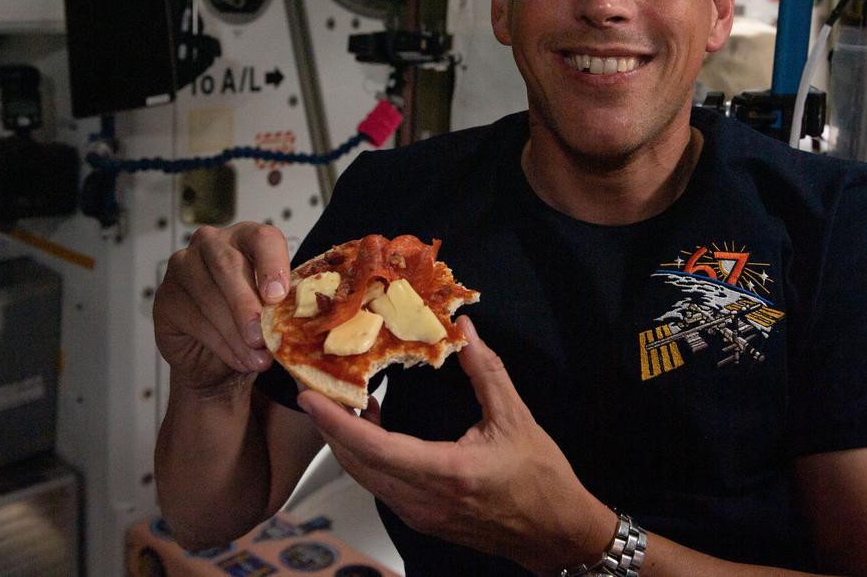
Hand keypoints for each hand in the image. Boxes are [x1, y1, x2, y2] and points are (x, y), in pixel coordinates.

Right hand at [153, 221, 289, 392]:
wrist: (217, 356)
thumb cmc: (252, 323)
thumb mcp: (274, 310)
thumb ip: (283, 304)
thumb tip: (297, 317)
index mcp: (247, 237)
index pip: (262, 238)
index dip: (272, 265)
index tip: (278, 297)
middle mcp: (212, 243)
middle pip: (228, 266)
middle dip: (247, 306)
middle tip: (262, 337)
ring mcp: (183, 266)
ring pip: (210, 296)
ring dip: (236, 334)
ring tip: (257, 359)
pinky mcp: (166, 296)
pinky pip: (193, 318)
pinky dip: (221, 344)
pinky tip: (239, 359)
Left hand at [298, 316, 615, 573]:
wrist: (555, 533)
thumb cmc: (541, 481)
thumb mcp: (516, 418)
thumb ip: (486, 372)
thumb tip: (466, 332)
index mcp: (446, 473)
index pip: (374, 447)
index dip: (336, 422)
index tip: (311, 396)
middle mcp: (424, 500)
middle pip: (356, 464)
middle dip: (329, 427)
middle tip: (317, 387)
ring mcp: (420, 514)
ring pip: (364, 478)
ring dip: (347, 442)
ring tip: (341, 402)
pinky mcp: (422, 519)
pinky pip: (380, 486)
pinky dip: (366, 457)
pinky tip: (373, 430)